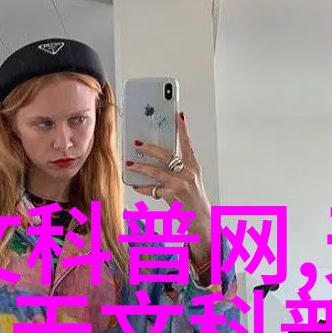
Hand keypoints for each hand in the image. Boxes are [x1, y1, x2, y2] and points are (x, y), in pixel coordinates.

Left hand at [125, 112, 211, 236]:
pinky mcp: (172, 195)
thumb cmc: (193, 197)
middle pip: (166, 155)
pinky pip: (153, 189)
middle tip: (138, 143)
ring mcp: (180, 183)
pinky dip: (143, 188)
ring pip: (156, 171)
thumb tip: (157, 159)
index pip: (188, 143)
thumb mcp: (190, 179)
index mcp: (193, 166)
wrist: (200, 217)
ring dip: (141, 167)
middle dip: (150, 148)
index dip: (183, 129)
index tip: (178, 115)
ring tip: (131, 163)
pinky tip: (136, 186)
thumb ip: (178, 168)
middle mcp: (188, 172)